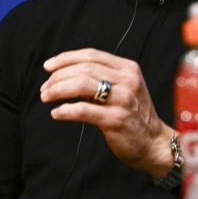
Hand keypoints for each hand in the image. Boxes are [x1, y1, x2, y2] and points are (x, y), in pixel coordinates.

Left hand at [41, 48, 173, 178]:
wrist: (153, 143)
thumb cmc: (133, 114)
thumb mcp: (123, 89)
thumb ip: (100, 79)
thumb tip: (64, 74)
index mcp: (128, 68)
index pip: (91, 55)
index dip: (66, 58)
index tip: (48, 66)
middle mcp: (127, 81)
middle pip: (83, 69)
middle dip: (58, 77)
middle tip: (45, 88)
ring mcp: (123, 100)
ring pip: (81, 85)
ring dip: (58, 90)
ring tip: (46, 97)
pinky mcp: (116, 120)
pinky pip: (84, 110)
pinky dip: (65, 111)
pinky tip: (57, 113)